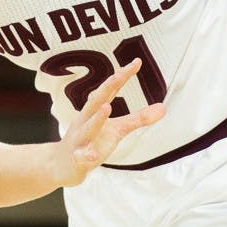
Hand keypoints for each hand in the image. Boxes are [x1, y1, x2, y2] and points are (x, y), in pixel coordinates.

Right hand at [53, 59, 165, 187]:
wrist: (62, 164)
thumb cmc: (92, 140)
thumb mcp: (117, 129)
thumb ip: (139, 118)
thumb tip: (164, 107)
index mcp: (95, 110)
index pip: (110, 90)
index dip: (122, 76)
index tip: (136, 62)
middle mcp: (86, 120)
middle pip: (96, 101)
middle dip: (107, 87)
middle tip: (119, 74)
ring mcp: (80, 139)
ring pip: (89, 128)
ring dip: (97, 118)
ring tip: (108, 108)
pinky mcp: (77, 158)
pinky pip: (82, 157)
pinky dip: (86, 155)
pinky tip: (93, 155)